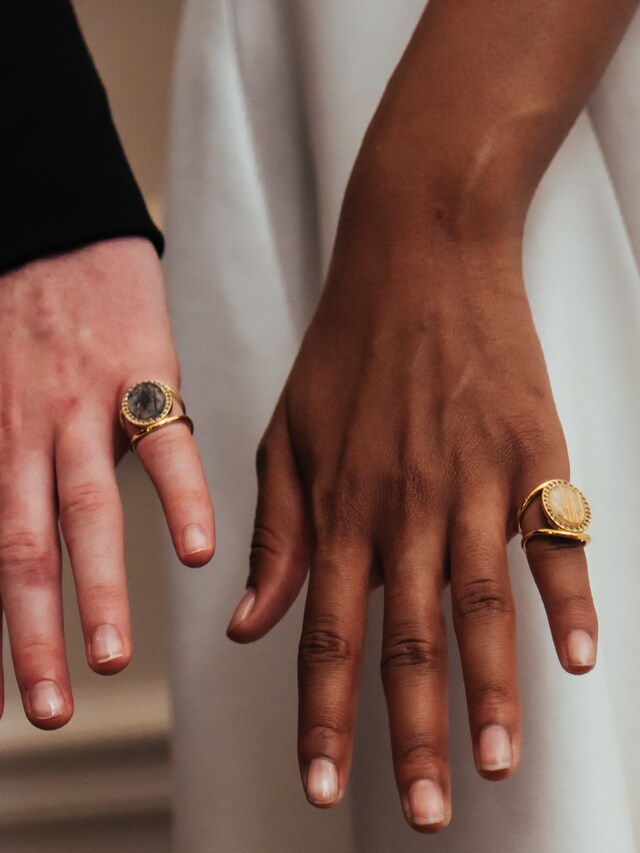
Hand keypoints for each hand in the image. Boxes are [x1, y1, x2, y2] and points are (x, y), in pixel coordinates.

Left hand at [0, 237, 213, 728]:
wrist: (49, 224)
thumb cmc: (17, 306)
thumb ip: (4, 459)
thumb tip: (15, 519)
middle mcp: (26, 436)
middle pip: (24, 551)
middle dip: (35, 639)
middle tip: (49, 708)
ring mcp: (82, 408)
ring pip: (86, 512)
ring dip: (101, 591)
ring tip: (112, 658)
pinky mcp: (140, 376)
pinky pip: (167, 445)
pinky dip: (183, 499)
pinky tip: (201, 551)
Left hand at [226, 177, 596, 829]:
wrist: (420, 256)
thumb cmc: (347, 346)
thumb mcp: (283, 435)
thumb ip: (273, 534)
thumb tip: (247, 622)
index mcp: (340, 506)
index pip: (326, 633)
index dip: (323, 716)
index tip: (323, 784)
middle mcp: (404, 506)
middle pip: (406, 639)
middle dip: (411, 733)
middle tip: (423, 812)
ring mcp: (473, 481)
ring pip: (480, 606)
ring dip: (490, 692)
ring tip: (495, 763)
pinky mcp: (531, 452)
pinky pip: (554, 539)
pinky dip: (569, 599)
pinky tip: (579, 660)